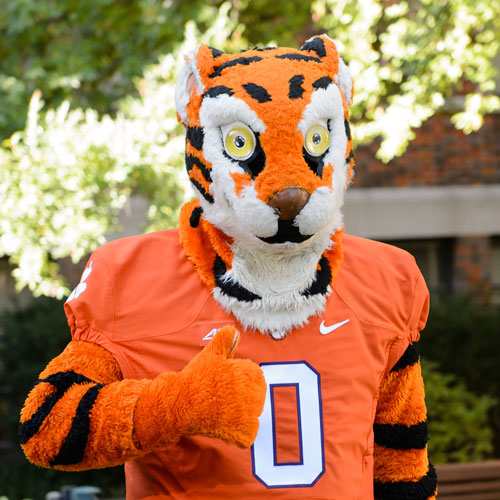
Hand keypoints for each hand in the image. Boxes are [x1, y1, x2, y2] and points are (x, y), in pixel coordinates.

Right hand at [134, 325, 266, 450]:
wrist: (180, 403)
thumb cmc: (196, 377)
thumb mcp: (211, 354)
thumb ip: (225, 341)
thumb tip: (234, 330)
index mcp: (251, 372)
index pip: (255, 379)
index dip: (238, 382)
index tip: (223, 385)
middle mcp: (254, 391)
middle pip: (256, 398)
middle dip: (241, 400)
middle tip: (220, 399)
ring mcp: (250, 412)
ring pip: (253, 416)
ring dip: (240, 416)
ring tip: (221, 411)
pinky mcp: (243, 431)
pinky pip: (248, 435)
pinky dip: (239, 434)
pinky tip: (225, 427)